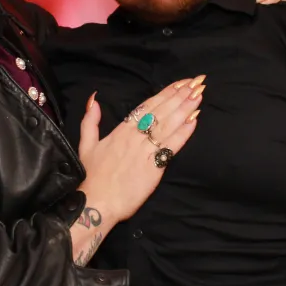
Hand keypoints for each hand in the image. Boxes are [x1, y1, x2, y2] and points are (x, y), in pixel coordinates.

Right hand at [76, 77, 203, 223]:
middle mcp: (135, 137)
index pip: (147, 106)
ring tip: (199, 94)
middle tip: (197, 82)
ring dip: (185, 108)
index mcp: (121, 130)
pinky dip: (184, 132)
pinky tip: (195, 120)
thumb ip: (90, 121)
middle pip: (161, 111)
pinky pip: (172, 145)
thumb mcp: (86, 145)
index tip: (180, 83)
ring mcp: (145, 151)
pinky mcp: (154, 167)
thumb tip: (94, 99)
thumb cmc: (92, 178)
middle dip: (180, 95)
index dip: (165, 93)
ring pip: (169, 124)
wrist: (96, 203)